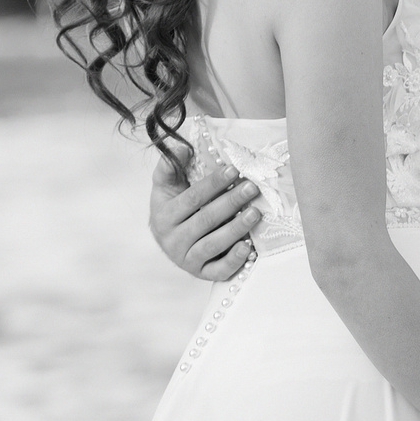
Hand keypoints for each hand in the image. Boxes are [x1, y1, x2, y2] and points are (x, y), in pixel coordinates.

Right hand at [148, 150, 260, 281]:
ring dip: (236, 229)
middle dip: (230, 203)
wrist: (167, 240)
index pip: (191, 198)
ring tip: (255, 213)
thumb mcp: (165, 186)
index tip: (233, 170)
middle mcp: (172, 240)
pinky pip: (218, 270)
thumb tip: (182, 146)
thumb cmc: (171, 207)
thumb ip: (171, 165)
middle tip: (252, 188)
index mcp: (163, 216)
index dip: (212, 184)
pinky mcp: (201, 273)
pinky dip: (233, 260)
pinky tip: (248, 247)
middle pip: (205, 220)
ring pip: (213, 244)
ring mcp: (186, 259)